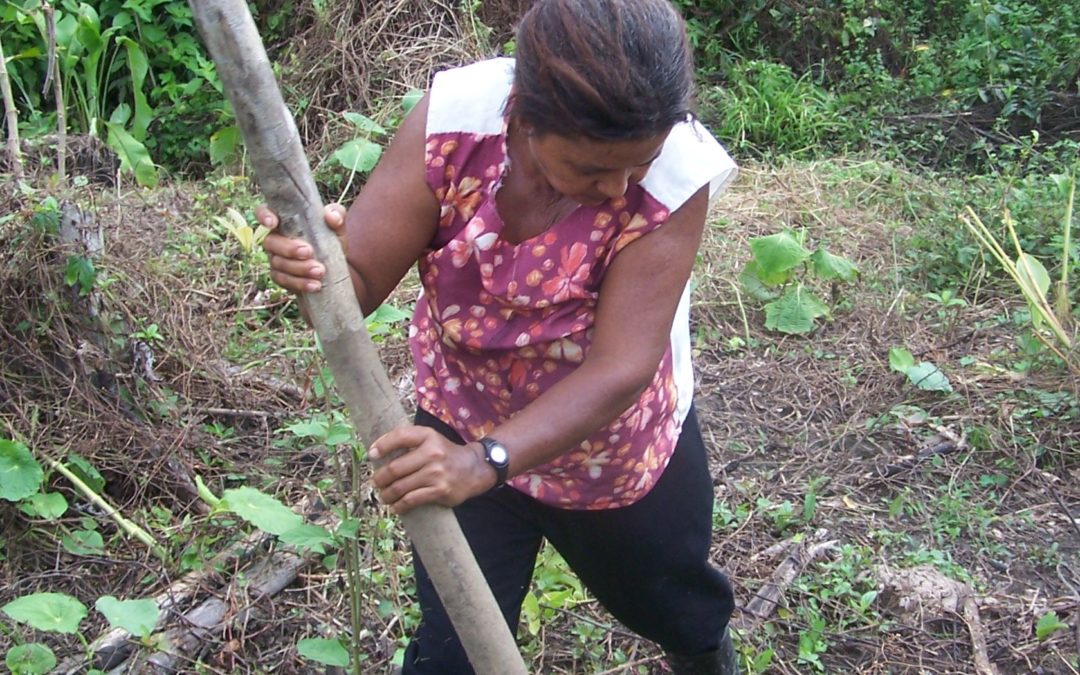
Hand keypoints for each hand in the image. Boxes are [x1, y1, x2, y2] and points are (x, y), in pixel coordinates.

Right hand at [256, 203, 347, 292]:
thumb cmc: (331, 240)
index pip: (264, 212)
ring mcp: (277, 259)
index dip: (264, 215)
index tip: (273, 223)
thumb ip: (337, 215)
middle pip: (270, 242)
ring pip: (278, 264)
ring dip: (299, 268)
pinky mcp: (282, 278)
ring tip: (319, 271)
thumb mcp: (337, 227)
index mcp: (284, 221)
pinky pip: (284, 281)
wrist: (337, 269)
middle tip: (308, 252)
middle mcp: (276, 239)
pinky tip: (315, 285)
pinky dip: (300, 283)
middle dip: (288, 248)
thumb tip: (331, 217)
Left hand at [369, 426, 496, 513]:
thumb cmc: (444, 454)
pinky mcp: (440, 491)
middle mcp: (432, 453)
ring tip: (384, 496)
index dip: (382, 445)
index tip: (371, 455)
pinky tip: (396, 506)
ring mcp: (436, 473)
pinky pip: (411, 500)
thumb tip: (375, 453)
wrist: (474, 469)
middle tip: (377, 483)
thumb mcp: (430, 439)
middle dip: (380, 479)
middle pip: (394, 468)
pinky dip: (399, 505)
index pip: (399, 436)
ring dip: (387, 495)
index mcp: (428, 436)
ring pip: (400, 487)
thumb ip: (407, 441)